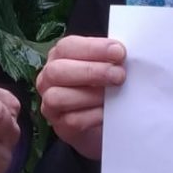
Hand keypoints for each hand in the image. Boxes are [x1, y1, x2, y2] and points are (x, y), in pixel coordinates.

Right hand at [35, 35, 124, 161]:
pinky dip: (93, 115)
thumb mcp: (103, 66)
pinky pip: (72, 120)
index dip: (93, 48)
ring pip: (58, 97)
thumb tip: (124, 56)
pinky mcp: (60, 125)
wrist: (98, 121)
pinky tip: (108, 112)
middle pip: (57, 71)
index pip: (67, 46)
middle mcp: (48, 78)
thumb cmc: (100, 86)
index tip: (118, 52)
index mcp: (59, 56)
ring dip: (91, 95)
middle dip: (91, 71)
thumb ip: (109, 59)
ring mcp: (50, 103)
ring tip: (114, 94)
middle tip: (119, 75)